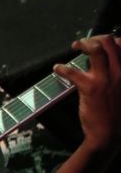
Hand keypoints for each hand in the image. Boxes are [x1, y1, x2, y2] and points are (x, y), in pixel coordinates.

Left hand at [55, 34, 120, 153]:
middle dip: (94, 38)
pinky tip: (58, 68)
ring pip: (96, 49)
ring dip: (83, 44)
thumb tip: (102, 62)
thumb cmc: (116, 114)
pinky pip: (74, 71)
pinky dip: (62, 68)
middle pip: (109, 42)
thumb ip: (116, 75)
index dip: (110, 40)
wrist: (109, 135)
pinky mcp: (91, 88)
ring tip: (75, 46)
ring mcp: (106, 79)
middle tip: (84, 44)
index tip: (100, 44)